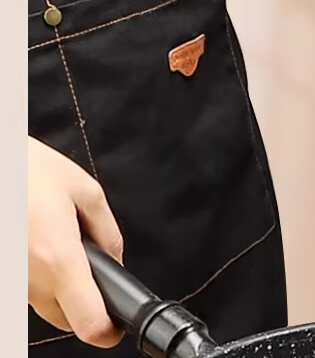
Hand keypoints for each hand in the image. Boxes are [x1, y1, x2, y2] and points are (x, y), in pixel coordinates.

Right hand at [28, 136, 123, 347]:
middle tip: (90, 269)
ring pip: (43, 304)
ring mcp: (9, 281)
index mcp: (59, 259)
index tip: (117, 324)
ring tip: (56, 243)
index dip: (108, 330)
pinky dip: (36, 275)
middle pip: (67, 320)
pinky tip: (37, 243)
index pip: (89, 323)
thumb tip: (116, 259)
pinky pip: (23, 287)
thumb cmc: (26, 169)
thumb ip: (108, 231)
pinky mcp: (0, 276)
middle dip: (86, 304)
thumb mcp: (85, 191)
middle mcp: (29, 279)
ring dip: (58, 287)